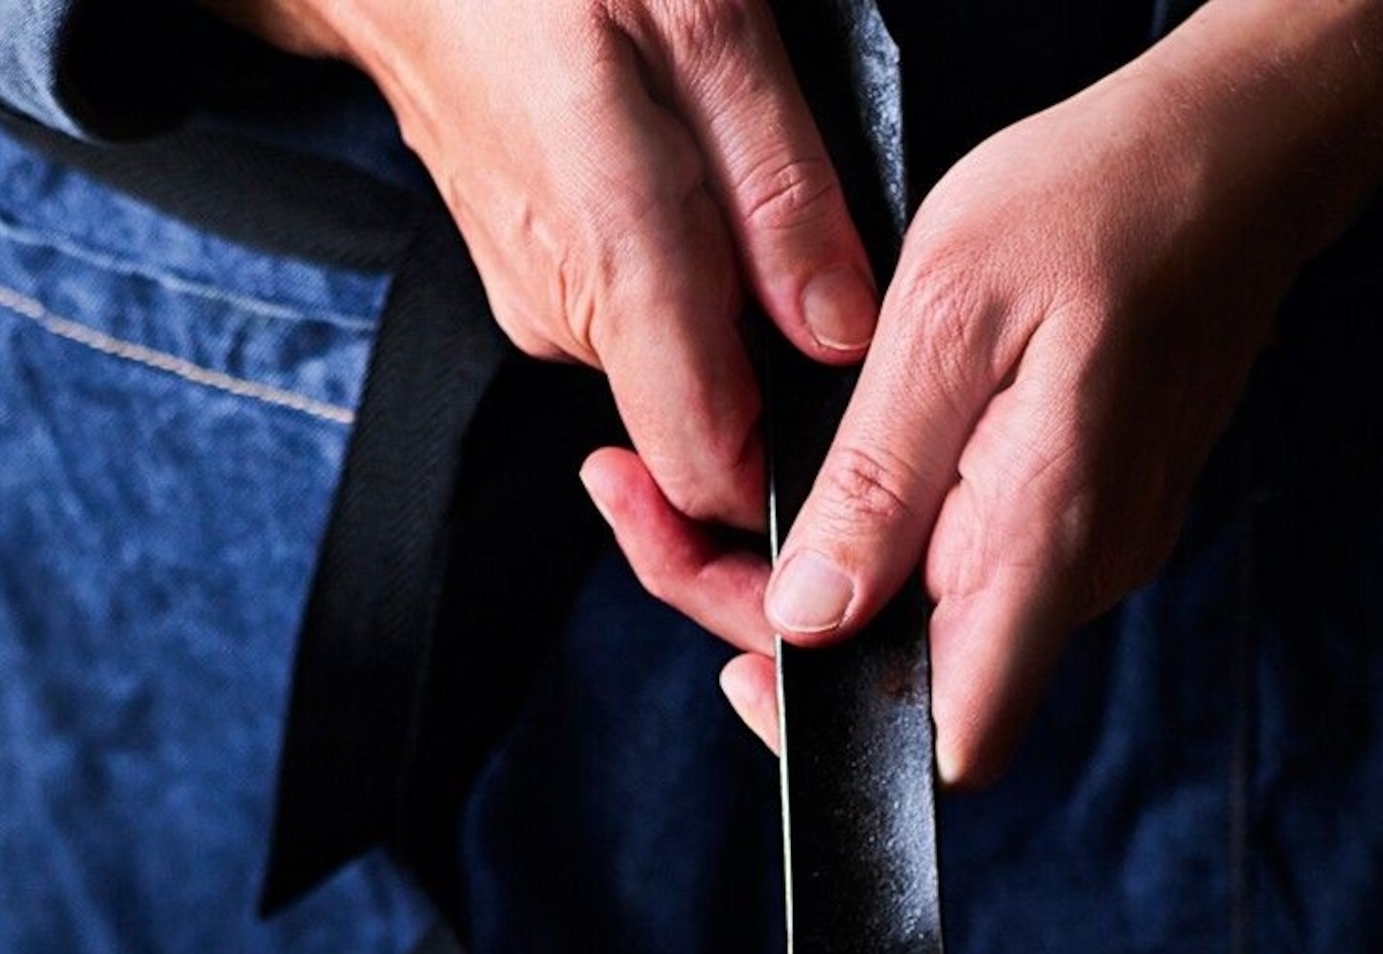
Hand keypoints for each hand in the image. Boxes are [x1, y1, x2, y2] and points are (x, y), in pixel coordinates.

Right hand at [203, 0, 879, 528]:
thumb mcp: (705, 23)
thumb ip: (781, 193)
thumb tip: (840, 331)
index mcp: (616, 271)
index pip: (710, 477)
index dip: (788, 479)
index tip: (847, 427)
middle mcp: (568, 318)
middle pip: (705, 427)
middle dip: (778, 368)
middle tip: (815, 262)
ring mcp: (542, 304)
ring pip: (675, 363)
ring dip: (731, 302)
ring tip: (737, 181)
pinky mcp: (534, 279)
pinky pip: (633, 312)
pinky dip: (681, 266)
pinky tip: (686, 173)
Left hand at [583, 0, 1382, 780]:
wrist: (1230, 160)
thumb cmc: (1100, 207)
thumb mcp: (948, 317)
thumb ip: (878, 482)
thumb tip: (810, 616)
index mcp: (1042, 546)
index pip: (949, 742)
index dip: (833, 732)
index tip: (738, 656)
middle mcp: (1074, 580)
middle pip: (905, 683)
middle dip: (770, 617)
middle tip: (656, 512)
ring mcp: (1083, 557)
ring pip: (922, 622)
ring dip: (812, 572)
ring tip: (715, 483)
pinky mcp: (1079, 520)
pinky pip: (960, 566)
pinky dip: (876, 533)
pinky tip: (825, 464)